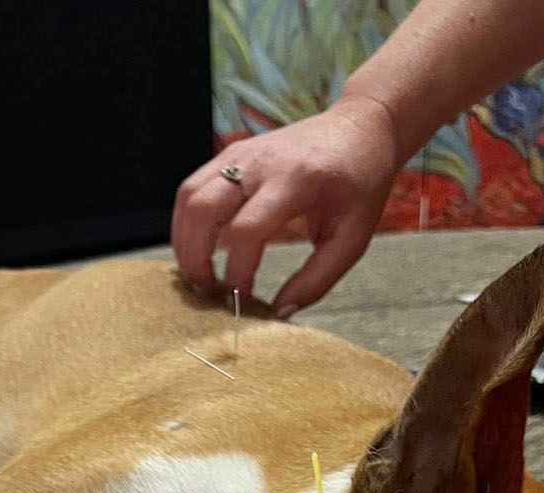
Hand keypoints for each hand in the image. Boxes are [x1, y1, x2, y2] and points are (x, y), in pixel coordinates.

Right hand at [171, 96, 399, 313]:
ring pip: (189, 197)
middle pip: (203, 209)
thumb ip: (318, 279)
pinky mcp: (230, 154)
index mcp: (295, 180)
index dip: (237, 272)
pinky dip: (187, 223)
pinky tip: (200, 248)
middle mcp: (260, 162)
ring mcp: (240, 153)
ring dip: (184, 242)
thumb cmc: (359, 184)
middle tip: (207, 292)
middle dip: (195, 259)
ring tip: (198, 274)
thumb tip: (279, 312)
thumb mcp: (352, 237)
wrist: (359, 129)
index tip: (241, 299)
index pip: (247, 230)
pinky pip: (192, 188)